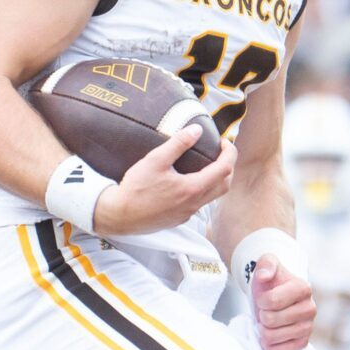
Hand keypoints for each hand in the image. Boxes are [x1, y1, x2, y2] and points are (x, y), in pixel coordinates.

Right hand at [94, 128, 234, 235]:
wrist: (119, 215)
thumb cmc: (136, 188)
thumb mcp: (155, 160)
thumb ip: (178, 143)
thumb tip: (197, 130)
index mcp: (193, 188)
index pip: (225, 169)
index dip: (229, 153)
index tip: (223, 142)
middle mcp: (194, 204)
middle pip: (225, 185)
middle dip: (228, 167)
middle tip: (220, 153)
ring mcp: (187, 214)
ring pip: (212, 196)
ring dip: (216, 180)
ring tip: (207, 165)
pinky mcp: (179, 219)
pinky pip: (199, 204)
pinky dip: (202, 190)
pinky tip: (188, 182)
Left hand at [247, 256, 316, 349]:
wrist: (275, 297)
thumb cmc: (271, 282)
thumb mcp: (267, 265)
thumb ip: (266, 264)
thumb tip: (264, 275)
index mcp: (304, 288)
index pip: (273, 300)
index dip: (261, 300)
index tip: (263, 298)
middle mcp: (310, 308)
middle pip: (271, 320)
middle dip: (261, 316)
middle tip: (264, 311)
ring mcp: (308, 327)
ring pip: (273, 336)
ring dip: (263, 330)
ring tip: (266, 323)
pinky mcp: (303, 343)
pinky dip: (269, 345)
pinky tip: (269, 335)